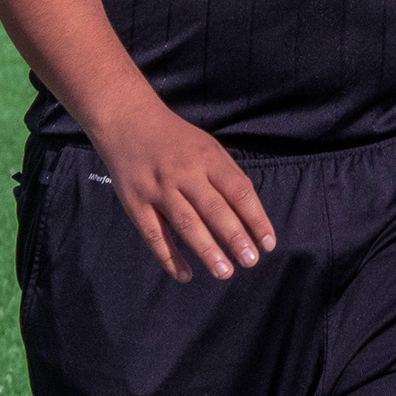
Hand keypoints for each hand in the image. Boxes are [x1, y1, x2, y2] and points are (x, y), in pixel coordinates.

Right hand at [89, 92, 275, 282]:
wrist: (127, 121)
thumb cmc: (176, 139)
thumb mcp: (207, 146)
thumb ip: (227, 175)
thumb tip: (251, 211)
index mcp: (207, 158)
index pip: (238, 190)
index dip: (255, 218)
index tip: (268, 243)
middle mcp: (184, 173)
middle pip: (214, 208)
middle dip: (234, 237)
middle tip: (251, 261)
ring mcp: (158, 188)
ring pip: (186, 223)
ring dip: (206, 250)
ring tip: (225, 272)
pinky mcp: (135, 203)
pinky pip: (154, 234)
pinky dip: (169, 257)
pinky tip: (185, 275)